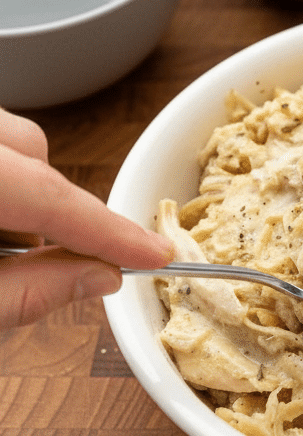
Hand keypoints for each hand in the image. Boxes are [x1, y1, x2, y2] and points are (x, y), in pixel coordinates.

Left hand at [0, 106, 172, 326]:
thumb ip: (23, 293)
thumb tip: (96, 279)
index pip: (51, 196)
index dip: (109, 229)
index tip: (155, 254)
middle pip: (34, 152)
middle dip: (51, 206)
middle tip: (44, 259)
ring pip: (11, 142)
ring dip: (20, 192)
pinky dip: (2, 180)